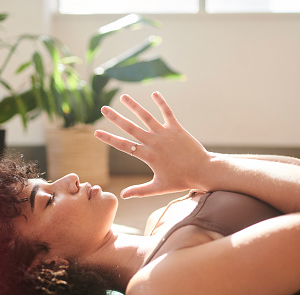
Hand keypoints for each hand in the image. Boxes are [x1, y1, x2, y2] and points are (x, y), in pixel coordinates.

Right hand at [95, 92, 209, 198]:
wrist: (203, 171)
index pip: (123, 146)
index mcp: (147, 156)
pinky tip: (154, 93)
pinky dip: (161, 103)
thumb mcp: (158, 187)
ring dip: (134, 106)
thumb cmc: (181, 180)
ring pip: (146, 117)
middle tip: (103, 108)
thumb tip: (123, 196)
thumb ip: (139, 191)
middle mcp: (154, 142)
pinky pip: (167, 113)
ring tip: (123, 96)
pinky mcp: (177, 128)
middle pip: (130, 128)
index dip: (109, 138)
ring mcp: (165, 134)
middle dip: (115, 117)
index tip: (96, 132)